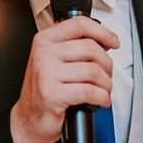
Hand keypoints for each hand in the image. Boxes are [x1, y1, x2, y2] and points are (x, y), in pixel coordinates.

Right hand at [10, 16, 119, 142]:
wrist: (29, 119)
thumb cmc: (46, 89)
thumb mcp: (54, 60)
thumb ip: (74, 45)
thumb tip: (105, 39)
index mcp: (45, 39)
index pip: (80, 24)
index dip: (102, 32)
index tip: (113, 41)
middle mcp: (43, 53)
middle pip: (91, 48)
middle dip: (107, 63)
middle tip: (107, 74)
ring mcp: (46, 73)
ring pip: (93, 70)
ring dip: (106, 83)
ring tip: (104, 89)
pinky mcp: (52, 95)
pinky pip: (89, 91)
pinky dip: (102, 97)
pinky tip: (100, 100)